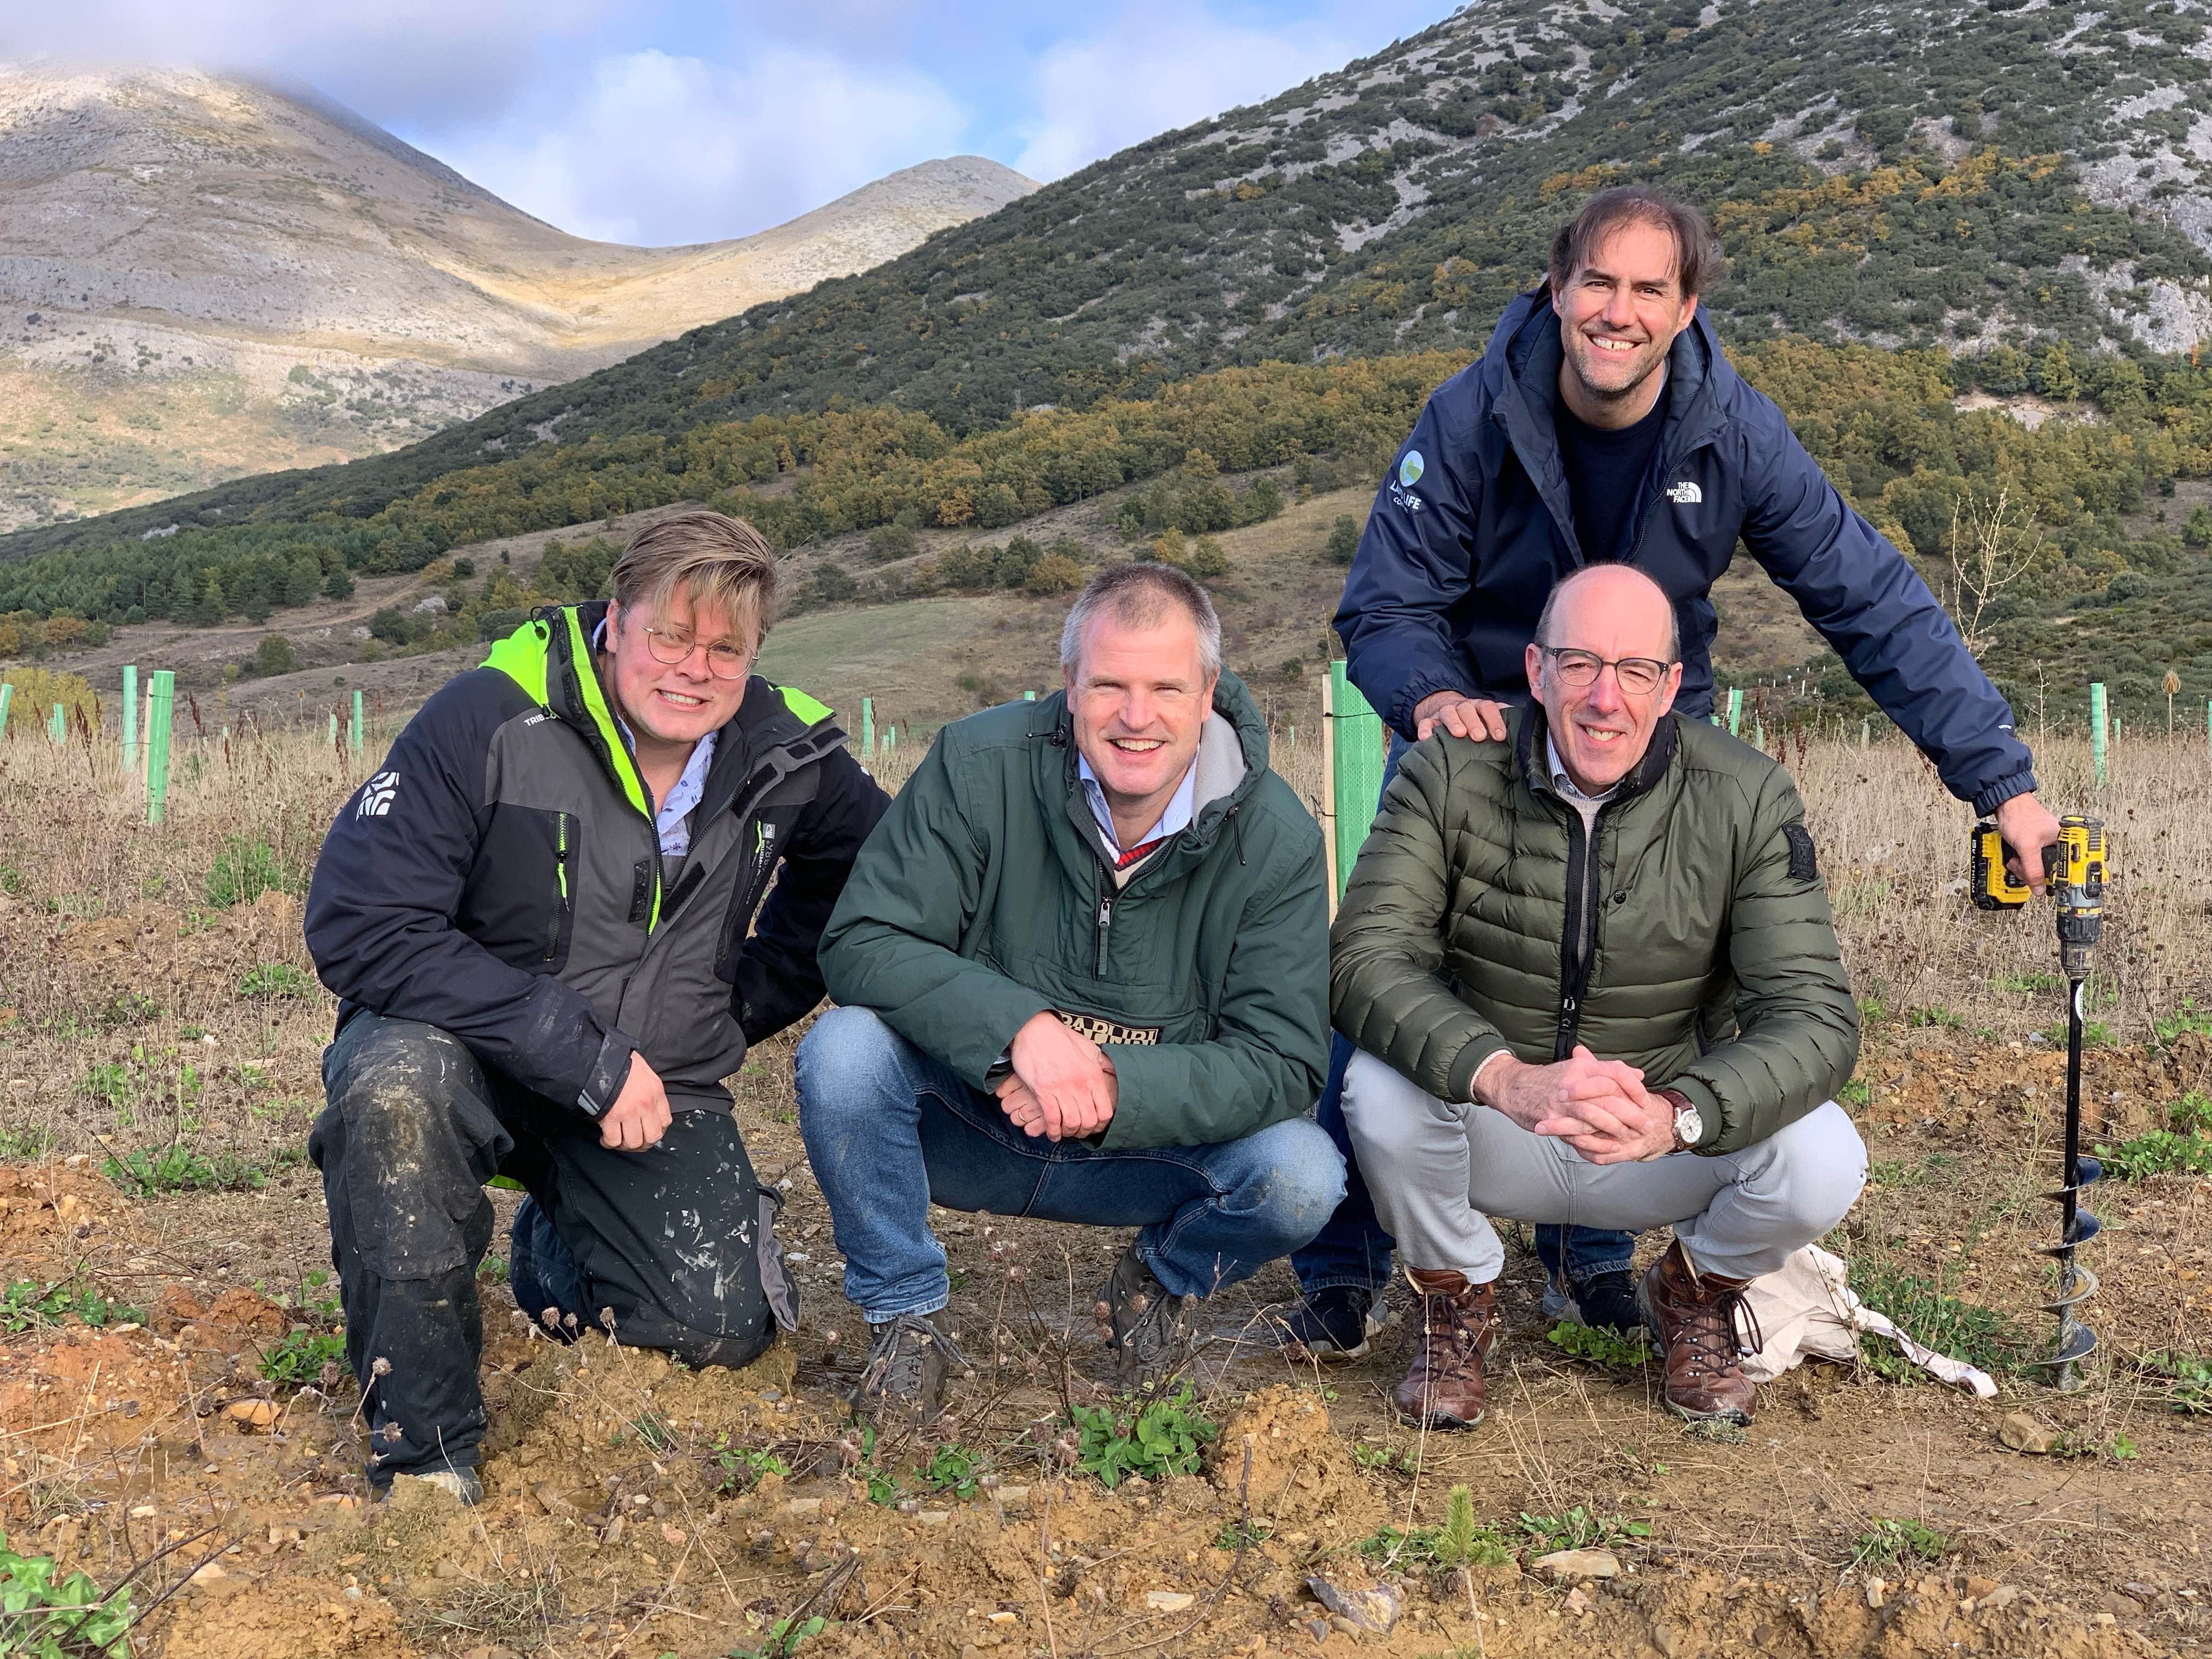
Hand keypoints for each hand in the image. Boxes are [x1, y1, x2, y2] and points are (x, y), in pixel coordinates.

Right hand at [600, 1052, 671, 1150]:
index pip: (665, 1121)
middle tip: (635, 1142)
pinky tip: (606, 1138)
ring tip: (620, 1141)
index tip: (649, 1131)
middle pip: (652, 1137)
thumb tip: (649, 1106)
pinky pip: (613, 1140)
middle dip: (644, 1144)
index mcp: (655, 1092)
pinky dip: (609, 1143)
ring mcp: (628, 1112)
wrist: (600, 1059)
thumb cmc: (622, 1063)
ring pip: (633, 1142)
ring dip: (626, 1145)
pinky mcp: (609, 1117)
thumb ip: (650, 1090)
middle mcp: (645, 1104)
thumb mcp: (645, 1072)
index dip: (658, 1130)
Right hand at [1008, 1013, 1117, 1140]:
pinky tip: (1051, 1132)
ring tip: (1063, 1132)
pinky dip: (1052, 1130)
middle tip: (1077, 1132)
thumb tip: (1110, 1070)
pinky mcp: (1043, 1090)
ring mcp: (1062, 1087)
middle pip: (1089, 1121)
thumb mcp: (1089, 1048)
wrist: (1035, 1028)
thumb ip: (1101, 1062)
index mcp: (1094, 1075)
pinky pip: (1052, 1118)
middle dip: (1083, 1131)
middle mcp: (1081, 1083)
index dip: (1100, 1125)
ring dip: (1068, 1132)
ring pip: (1071, 1122)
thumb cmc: (1061, 1038)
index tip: (1092, 1127)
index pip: (1105, 1111)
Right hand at [1412, 690, 1508, 743]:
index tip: (1500, 736)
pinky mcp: (1428, 721)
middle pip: (1467, 709)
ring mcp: (1443, 713)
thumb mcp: (1486, 719)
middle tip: (1479, 736)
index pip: (1487, 707)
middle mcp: (1461, 707)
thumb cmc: (1471, 720)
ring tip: (1459, 734)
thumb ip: (1503, 720)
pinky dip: (1425, 730)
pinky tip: (1426, 739)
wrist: (1443, 709)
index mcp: (1477, 706)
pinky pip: (1424, 723)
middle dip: (1473, 721)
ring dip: (1453, 722)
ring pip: (1447, 712)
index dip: (1495, 720)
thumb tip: (1522, 726)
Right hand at [1477, 1045, 1670, 1160]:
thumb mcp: (1578, 1068)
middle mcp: (1573, 1082)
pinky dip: (1599, 1143)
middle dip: (1632, 1114)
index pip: (1616, 1073)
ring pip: (1596, 1116)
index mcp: (1581, 1067)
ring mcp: (1562, 1103)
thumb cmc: (1549, 1080)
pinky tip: (1612, 1148)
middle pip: (1610, 1097)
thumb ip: (1607, 1070)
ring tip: (1632, 1137)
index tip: (1646, 1101)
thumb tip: (1638, 1074)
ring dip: (1617, 1128)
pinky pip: (1580, 1134)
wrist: (1513, 1087)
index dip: (1635, 1088)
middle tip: (1647, 1125)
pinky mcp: (1553, 1121)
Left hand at [1993, 792, 2062, 895]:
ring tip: (2016, 858)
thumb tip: (2040, 888)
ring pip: (2038, 871)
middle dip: (2031, 872)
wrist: (2005, 806)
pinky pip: (2030, 864)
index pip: (2067, 870)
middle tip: (2021, 863)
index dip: (2054, 879)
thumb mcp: (2026, 846)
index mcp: (2066, 842)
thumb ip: (2033, 869)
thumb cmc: (2020, 817)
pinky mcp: (2036, 850)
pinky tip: (2015, 857)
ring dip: (2023, 868)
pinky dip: (2021, 864)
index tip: (2045, 886)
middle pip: (2049, 873)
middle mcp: (2059, 846)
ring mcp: (2047, 848)